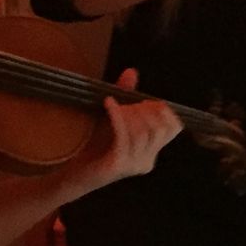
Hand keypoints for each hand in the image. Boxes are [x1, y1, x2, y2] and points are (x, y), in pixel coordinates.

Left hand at [71, 68, 182, 194]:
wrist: (71, 174)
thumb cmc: (92, 147)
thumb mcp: (112, 120)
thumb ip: (125, 98)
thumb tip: (131, 71)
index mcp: (151, 153)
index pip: (173, 128)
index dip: (163, 110)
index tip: (145, 101)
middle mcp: (146, 161)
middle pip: (160, 128)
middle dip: (145, 110)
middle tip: (128, 103)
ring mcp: (133, 164)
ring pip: (143, 131)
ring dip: (130, 112)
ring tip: (117, 104)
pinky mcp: (117, 164)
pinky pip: (124, 135)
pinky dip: (118, 115)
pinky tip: (108, 104)